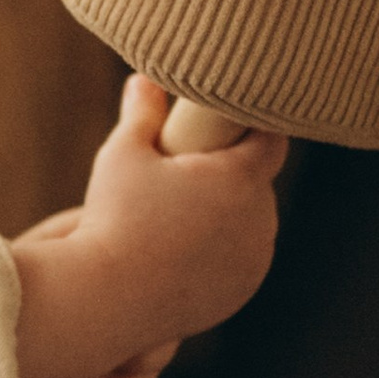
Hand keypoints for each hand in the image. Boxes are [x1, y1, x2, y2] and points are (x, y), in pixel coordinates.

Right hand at [7, 75, 284, 377]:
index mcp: (242, 178)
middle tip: (183, 173)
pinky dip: (220, 252)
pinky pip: (239, 260)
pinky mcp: (241, 292)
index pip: (270, 137)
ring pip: (249, 223)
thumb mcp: (123, 154)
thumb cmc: (114, 219)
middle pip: (255, 182)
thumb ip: (142, 113)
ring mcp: (254, 260)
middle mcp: (260, 219)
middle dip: (228, 174)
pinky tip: (184, 249)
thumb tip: (144, 78)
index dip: (249, 126)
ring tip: (178, 215)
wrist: (108, 299)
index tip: (224, 124)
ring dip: (226, 214)